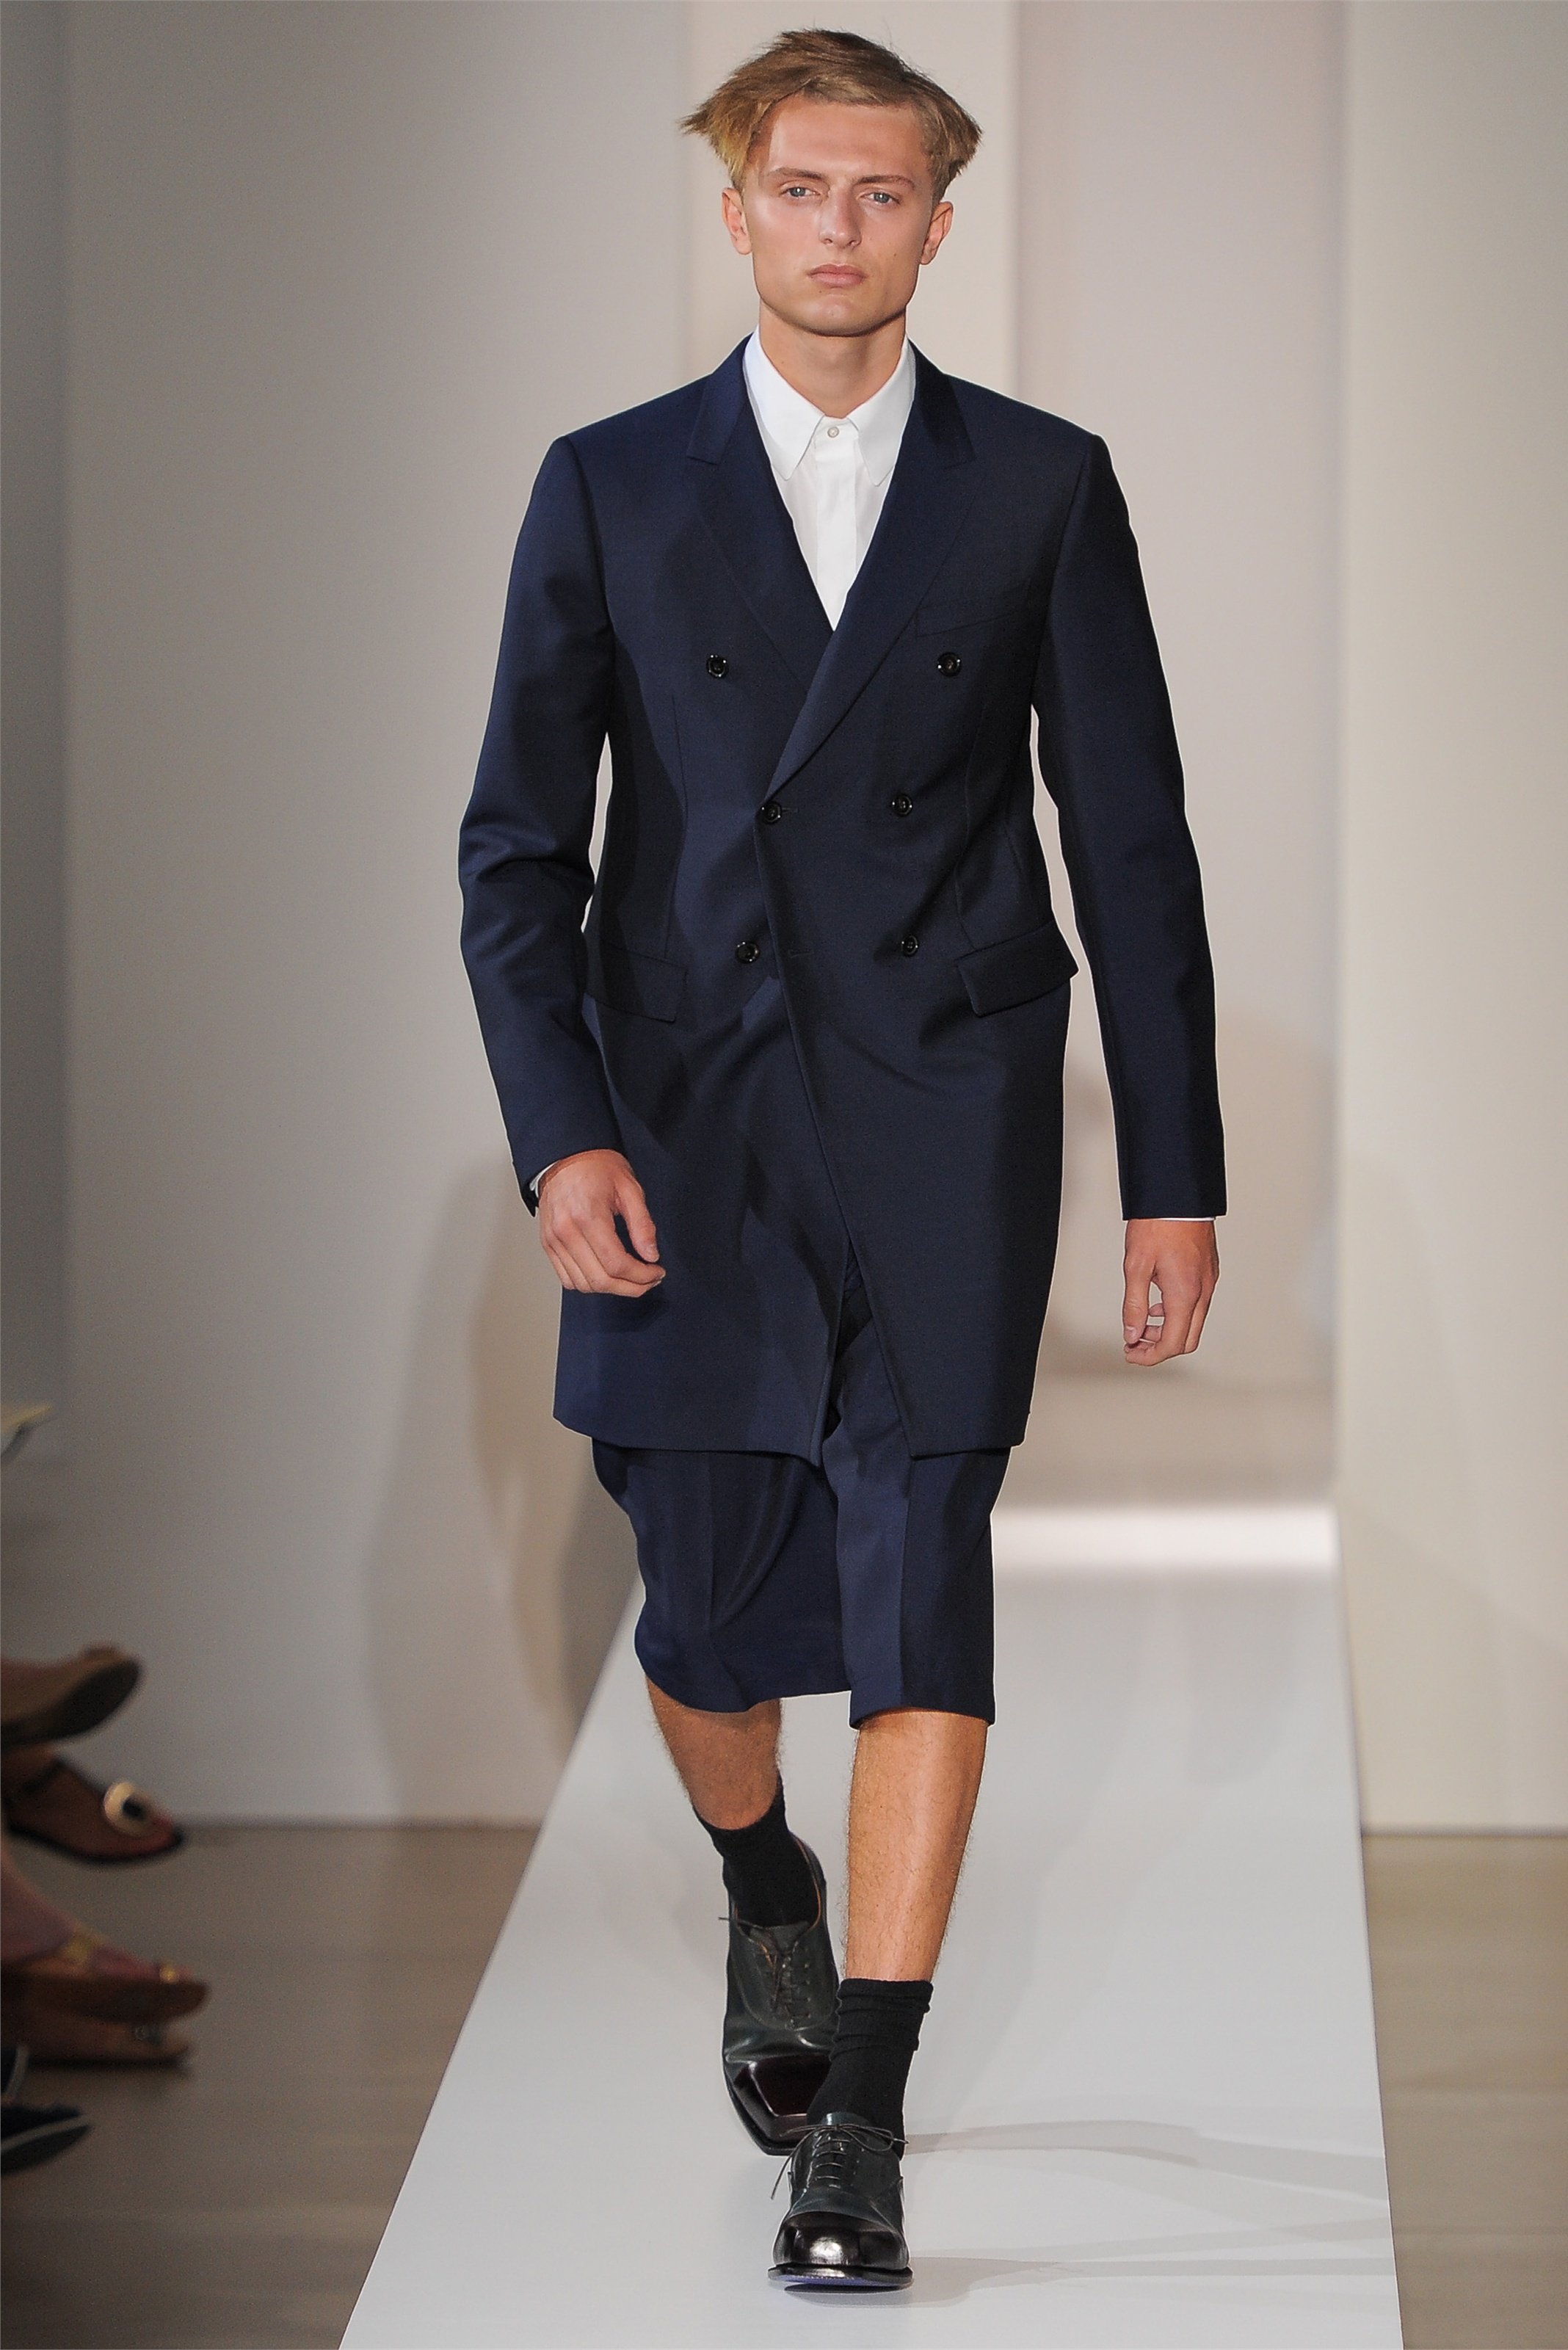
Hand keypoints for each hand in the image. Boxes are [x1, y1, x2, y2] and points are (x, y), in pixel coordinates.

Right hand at [537, 1150, 664, 1296]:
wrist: (565, 1156)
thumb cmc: (597, 1167)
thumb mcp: (629, 1189)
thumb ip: (642, 1225)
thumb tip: (651, 1255)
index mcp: (588, 1216)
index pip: (616, 1264)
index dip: (642, 1276)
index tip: (656, 1272)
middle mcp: (566, 1232)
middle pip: (600, 1280)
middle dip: (630, 1287)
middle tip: (648, 1281)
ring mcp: (554, 1240)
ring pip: (583, 1284)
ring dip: (610, 1289)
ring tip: (629, 1279)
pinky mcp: (548, 1245)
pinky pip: (567, 1278)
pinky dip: (589, 1283)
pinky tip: (606, 1274)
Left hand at [1122, 1219, 1217, 1364]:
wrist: (1177, 1197)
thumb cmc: (1158, 1224)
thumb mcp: (1136, 1267)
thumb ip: (1134, 1305)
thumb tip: (1132, 1332)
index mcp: (1185, 1295)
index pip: (1173, 1344)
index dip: (1150, 1356)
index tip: (1131, 1352)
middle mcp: (1202, 1292)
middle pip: (1187, 1341)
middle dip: (1160, 1348)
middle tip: (1136, 1342)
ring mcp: (1208, 1282)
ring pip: (1193, 1323)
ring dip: (1169, 1330)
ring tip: (1143, 1324)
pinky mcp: (1208, 1272)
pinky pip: (1197, 1304)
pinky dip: (1178, 1313)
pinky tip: (1158, 1304)